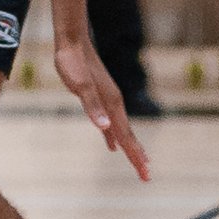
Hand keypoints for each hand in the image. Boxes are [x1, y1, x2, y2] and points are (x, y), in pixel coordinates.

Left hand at [54, 31, 149, 182]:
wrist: (72, 42)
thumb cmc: (73, 63)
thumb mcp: (80, 86)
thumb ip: (92, 106)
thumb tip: (106, 128)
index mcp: (112, 104)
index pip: (126, 137)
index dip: (135, 156)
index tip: (145, 174)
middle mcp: (114, 103)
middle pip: (128, 136)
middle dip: (137, 156)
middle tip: (146, 177)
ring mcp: (108, 100)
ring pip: (122, 129)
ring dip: (130, 147)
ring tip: (138, 162)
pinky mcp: (100, 97)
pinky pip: (111, 123)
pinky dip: (114, 136)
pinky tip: (112, 144)